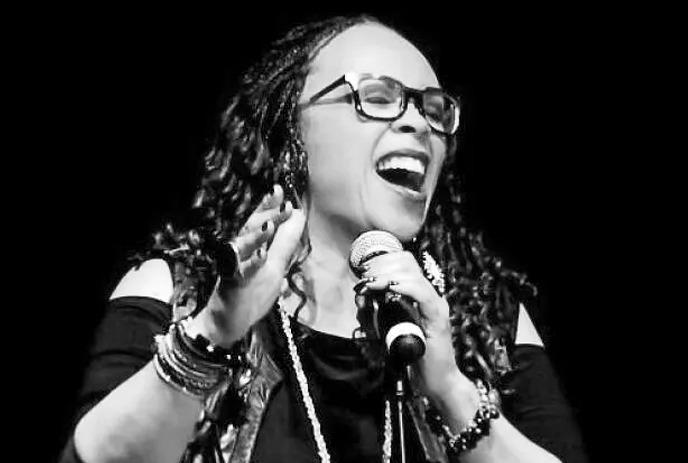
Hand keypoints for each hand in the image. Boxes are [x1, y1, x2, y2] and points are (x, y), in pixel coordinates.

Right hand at [191, 184, 305, 346]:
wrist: (227, 324)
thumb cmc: (250, 293)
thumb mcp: (274, 266)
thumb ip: (284, 243)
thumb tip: (298, 217)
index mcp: (253, 248)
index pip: (261, 221)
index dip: (270, 206)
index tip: (281, 190)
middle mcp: (241, 253)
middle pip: (251, 228)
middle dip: (266, 214)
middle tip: (279, 200)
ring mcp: (234, 268)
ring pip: (243, 248)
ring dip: (257, 236)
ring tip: (270, 224)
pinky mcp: (231, 286)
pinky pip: (239, 274)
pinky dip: (251, 265)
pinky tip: (261, 257)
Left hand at [358, 251, 468, 400]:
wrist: (438, 382)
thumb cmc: (414, 358)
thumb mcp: (391, 330)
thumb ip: (379, 314)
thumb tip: (361, 299)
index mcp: (421, 296)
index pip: (405, 263)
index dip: (384, 261)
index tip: (364, 270)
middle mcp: (431, 296)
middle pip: (408, 264)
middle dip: (382, 266)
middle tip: (364, 277)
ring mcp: (436, 307)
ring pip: (414, 276)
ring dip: (388, 276)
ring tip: (371, 283)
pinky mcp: (438, 320)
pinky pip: (423, 296)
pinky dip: (406, 288)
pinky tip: (392, 288)